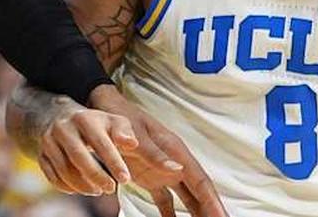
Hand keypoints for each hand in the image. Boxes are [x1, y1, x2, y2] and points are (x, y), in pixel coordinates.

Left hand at [90, 86, 227, 216]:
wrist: (105, 112)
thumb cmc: (121, 121)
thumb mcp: (136, 134)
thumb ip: (155, 154)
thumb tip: (177, 170)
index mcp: (176, 151)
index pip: (201, 181)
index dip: (212, 200)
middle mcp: (175, 163)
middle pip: (199, 192)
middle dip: (211, 210)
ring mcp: (164, 172)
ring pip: (187, 197)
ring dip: (197, 213)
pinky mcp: (151, 178)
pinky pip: (166, 201)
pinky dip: (172, 214)